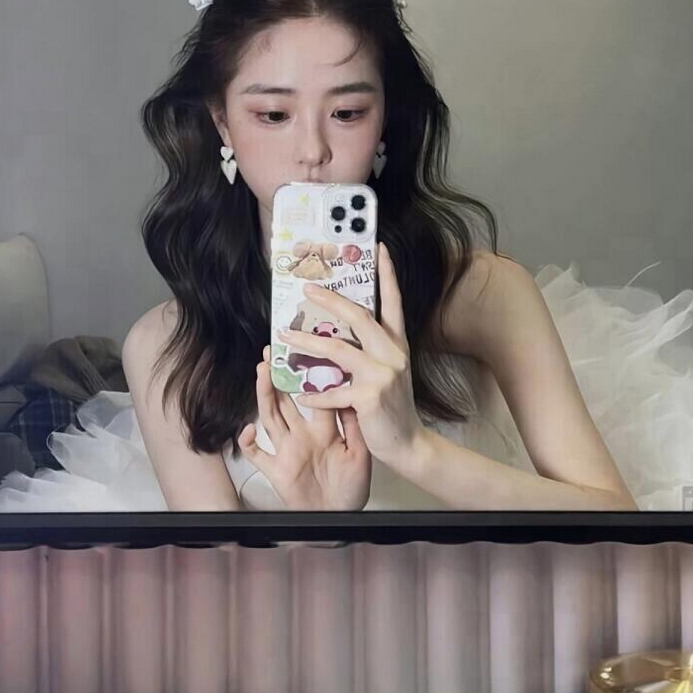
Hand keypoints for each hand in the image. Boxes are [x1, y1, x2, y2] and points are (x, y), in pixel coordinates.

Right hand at [238, 353, 370, 509]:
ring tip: (261, 371)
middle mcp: (302, 436)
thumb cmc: (351, 488)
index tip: (309, 353)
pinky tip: (248, 429)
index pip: (315, 396)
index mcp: (324, 430)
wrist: (341, 516)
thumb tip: (350, 392)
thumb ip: (354, 424)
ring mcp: (287, 451)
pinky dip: (248, 443)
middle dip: (279, 376)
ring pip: (271, 417)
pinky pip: (256, 455)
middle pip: (286, 400)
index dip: (311, 376)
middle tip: (273, 352)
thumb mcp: (360, 452)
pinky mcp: (276, 470)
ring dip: (264, 395)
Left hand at [277, 244, 424, 470]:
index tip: (380, 248)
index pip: (393, 303)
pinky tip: (298, 393)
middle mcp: (392, 354)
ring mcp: (382, 374)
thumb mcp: (387, 374)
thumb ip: (369, 353)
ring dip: (306, 341)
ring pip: (337, 349)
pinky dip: (313, 394)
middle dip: (330, 300)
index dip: (388, 275)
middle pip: (358, 317)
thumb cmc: (393, 409)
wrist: (409, 444)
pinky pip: (332, 392)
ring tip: (283, 336)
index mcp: (397, 346)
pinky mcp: (369, 398)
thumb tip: (337, 333)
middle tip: (306, 288)